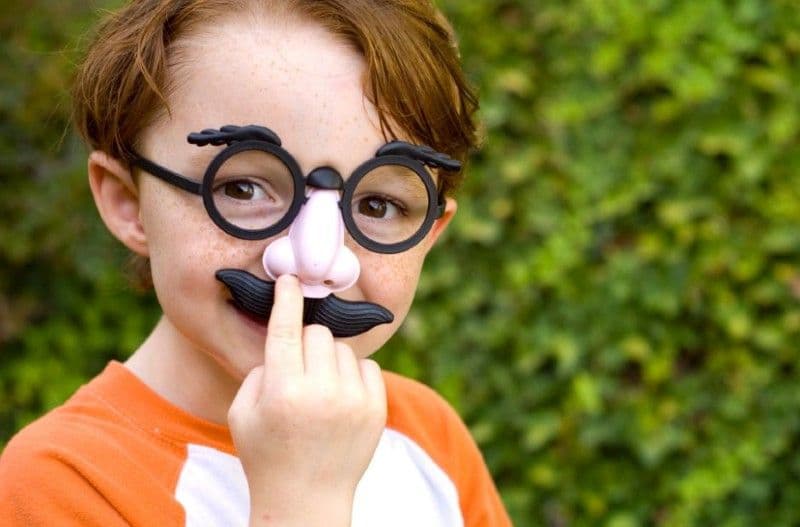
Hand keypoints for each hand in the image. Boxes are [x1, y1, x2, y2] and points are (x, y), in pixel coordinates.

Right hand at [228, 275, 386, 526]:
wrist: (307, 500)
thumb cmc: (266, 455)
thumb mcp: (242, 414)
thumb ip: (259, 371)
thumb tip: (286, 339)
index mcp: (283, 391)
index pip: (285, 329)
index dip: (287, 299)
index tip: (290, 279)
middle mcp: (321, 392)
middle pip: (317, 333)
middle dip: (304, 343)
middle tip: (297, 369)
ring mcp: (353, 401)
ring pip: (342, 348)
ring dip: (328, 360)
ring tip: (318, 391)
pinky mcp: (376, 409)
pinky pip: (367, 366)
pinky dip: (352, 374)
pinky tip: (339, 398)